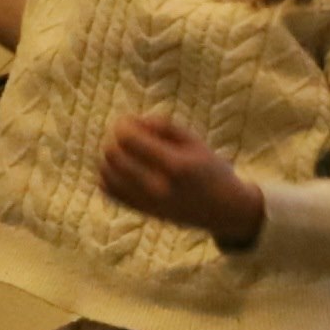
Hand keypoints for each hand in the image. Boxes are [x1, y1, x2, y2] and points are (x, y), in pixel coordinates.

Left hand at [99, 114, 264, 246]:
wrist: (224, 210)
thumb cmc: (210, 169)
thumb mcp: (195, 141)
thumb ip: (164, 125)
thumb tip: (131, 121)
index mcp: (176, 165)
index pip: (130, 139)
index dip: (123, 124)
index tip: (128, 120)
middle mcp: (159, 186)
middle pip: (112, 154)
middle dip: (114, 138)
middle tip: (126, 134)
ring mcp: (148, 201)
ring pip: (105, 172)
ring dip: (109, 157)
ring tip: (124, 151)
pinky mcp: (141, 210)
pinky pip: (108, 190)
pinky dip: (108, 175)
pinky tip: (121, 168)